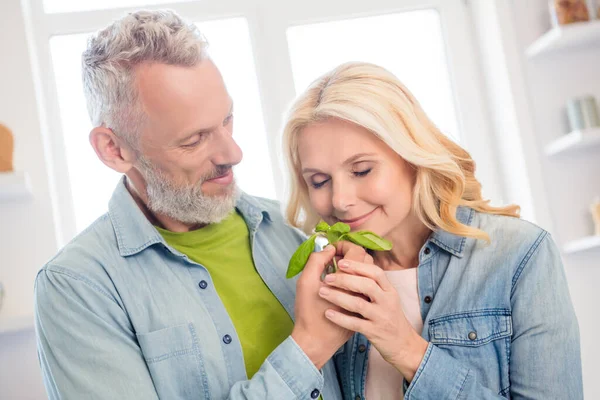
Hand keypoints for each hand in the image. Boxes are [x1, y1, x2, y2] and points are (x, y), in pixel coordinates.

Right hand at [291, 242, 370, 368]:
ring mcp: (368, 300)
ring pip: (368, 275)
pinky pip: (367, 288)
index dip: (344, 245)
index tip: (332, 248)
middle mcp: (364, 289)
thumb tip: (329, 248)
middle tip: (334, 258)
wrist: (316, 342)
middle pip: (366, 261)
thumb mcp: (306, 282)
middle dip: (350, 254)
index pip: (356, 252)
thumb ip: (316, 260)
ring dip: (355, 268)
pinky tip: (343, 285)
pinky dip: (357, 281)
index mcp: (351, 280)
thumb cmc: (308, 312)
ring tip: (337, 271)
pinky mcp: (366, 309)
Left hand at [318, 259, 427, 381]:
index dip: (358, 266)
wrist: (403, 345)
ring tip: (322, 292)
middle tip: (327, 278)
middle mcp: (387, 302)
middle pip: (366, 285)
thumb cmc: (390, 318)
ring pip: (358, 304)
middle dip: (344, 279)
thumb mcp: (388, 299)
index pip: (376, 273)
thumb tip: (353, 268)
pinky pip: (355, 323)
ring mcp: (381, 317)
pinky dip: (340, 318)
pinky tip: (328, 313)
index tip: (341, 263)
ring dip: (338, 296)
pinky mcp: (374, 332)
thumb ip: (374, 286)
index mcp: (390, 291)